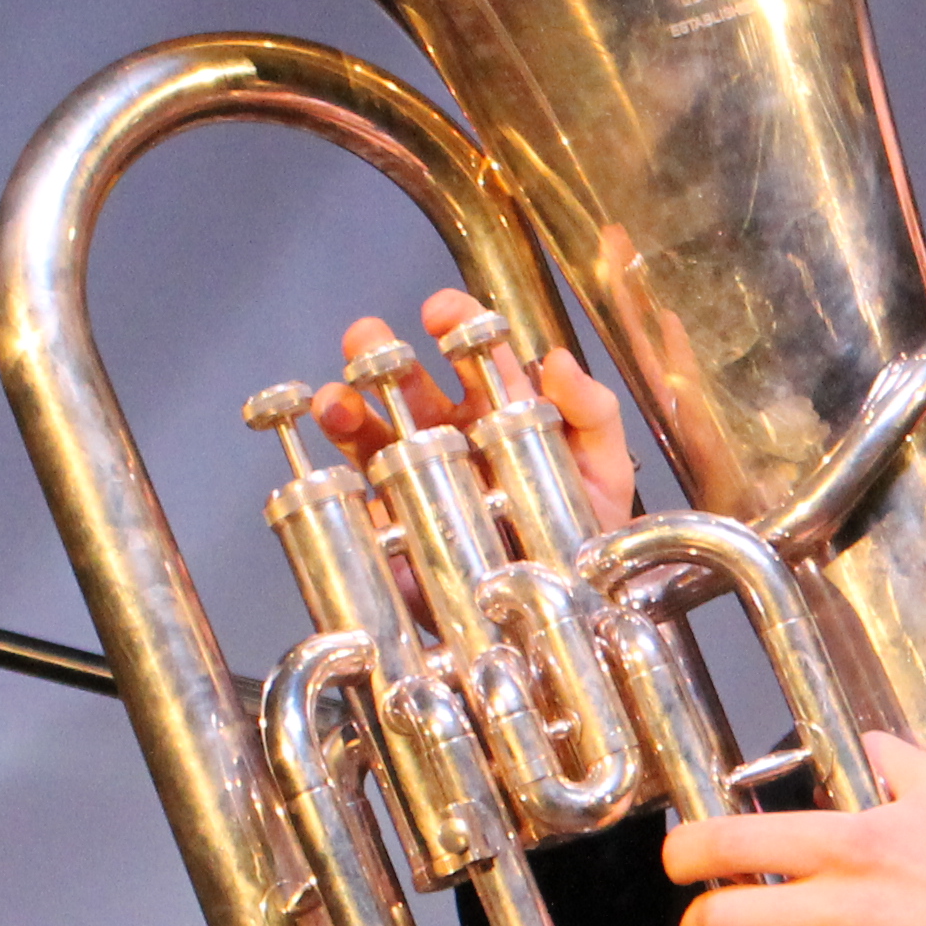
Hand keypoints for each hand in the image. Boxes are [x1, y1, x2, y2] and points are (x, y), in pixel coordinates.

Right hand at [313, 288, 639, 533]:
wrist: (563, 614)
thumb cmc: (588, 534)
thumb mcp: (605, 471)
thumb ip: (593, 414)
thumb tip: (558, 360)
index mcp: (500, 412)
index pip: (475, 354)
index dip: (457, 323)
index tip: (439, 311)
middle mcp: (451, 437)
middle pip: (407, 385)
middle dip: (381, 356)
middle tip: (365, 340)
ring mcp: (416, 479)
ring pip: (370, 434)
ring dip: (347, 411)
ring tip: (334, 403)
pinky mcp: (392, 529)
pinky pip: (352, 500)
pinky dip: (329, 480)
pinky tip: (320, 468)